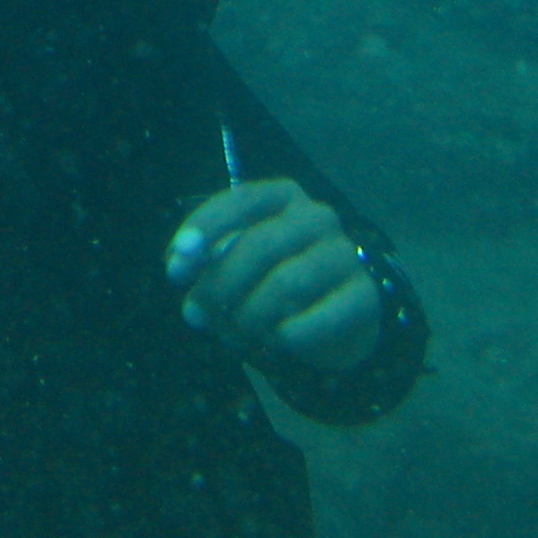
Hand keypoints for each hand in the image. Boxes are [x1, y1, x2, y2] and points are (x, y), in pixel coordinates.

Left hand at [167, 179, 380, 372]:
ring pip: (284, 284)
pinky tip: (276, 341)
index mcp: (283, 196)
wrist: (339, 319)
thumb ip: (208, 261)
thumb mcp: (238, 265)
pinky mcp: (364, 296)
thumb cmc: (274, 282)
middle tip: (195, 315)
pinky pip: (314, 320)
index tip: (174, 269)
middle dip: (218, 286)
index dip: (204, 231)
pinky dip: (285, 336)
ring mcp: (344, 254)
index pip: (240, 201)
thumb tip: (178, 269)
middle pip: (258, 245)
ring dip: (249, 316)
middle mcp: (317, 216)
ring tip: (235, 334)